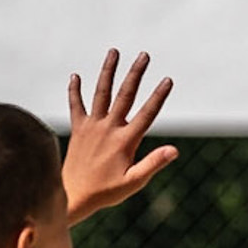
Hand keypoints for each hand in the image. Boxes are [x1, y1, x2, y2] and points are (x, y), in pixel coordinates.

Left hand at [64, 50, 177, 221]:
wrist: (73, 196)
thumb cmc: (107, 192)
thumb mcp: (134, 181)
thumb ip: (153, 163)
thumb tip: (174, 150)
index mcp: (125, 140)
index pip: (147, 113)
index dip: (158, 96)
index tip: (167, 80)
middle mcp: (108, 128)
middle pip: (125, 95)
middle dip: (136, 74)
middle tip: (144, 55)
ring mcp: (92, 126)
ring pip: (101, 93)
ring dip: (108, 71)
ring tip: (114, 52)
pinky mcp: (79, 129)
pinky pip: (76, 106)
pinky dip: (75, 91)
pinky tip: (75, 76)